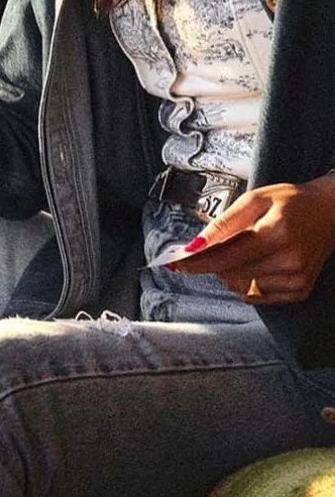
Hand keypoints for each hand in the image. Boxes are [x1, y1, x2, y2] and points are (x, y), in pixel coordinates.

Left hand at [169, 177, 334, 303]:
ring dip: (232, 273)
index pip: (226, 257)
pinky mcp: (299, 291)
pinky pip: (257, 296)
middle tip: (214, 249)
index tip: (177, 263)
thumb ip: (222, 223)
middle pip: (230, 274)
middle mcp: (289, 260)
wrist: (329, 213)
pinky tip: (258, 265)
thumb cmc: (291, 203)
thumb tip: (194, 245)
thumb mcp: (254, 200)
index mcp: (276, 234)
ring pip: (241, 287)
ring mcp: (296, 278)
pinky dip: (248, 283)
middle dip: (213, 264)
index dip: (198, 262)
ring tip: (247, 252)